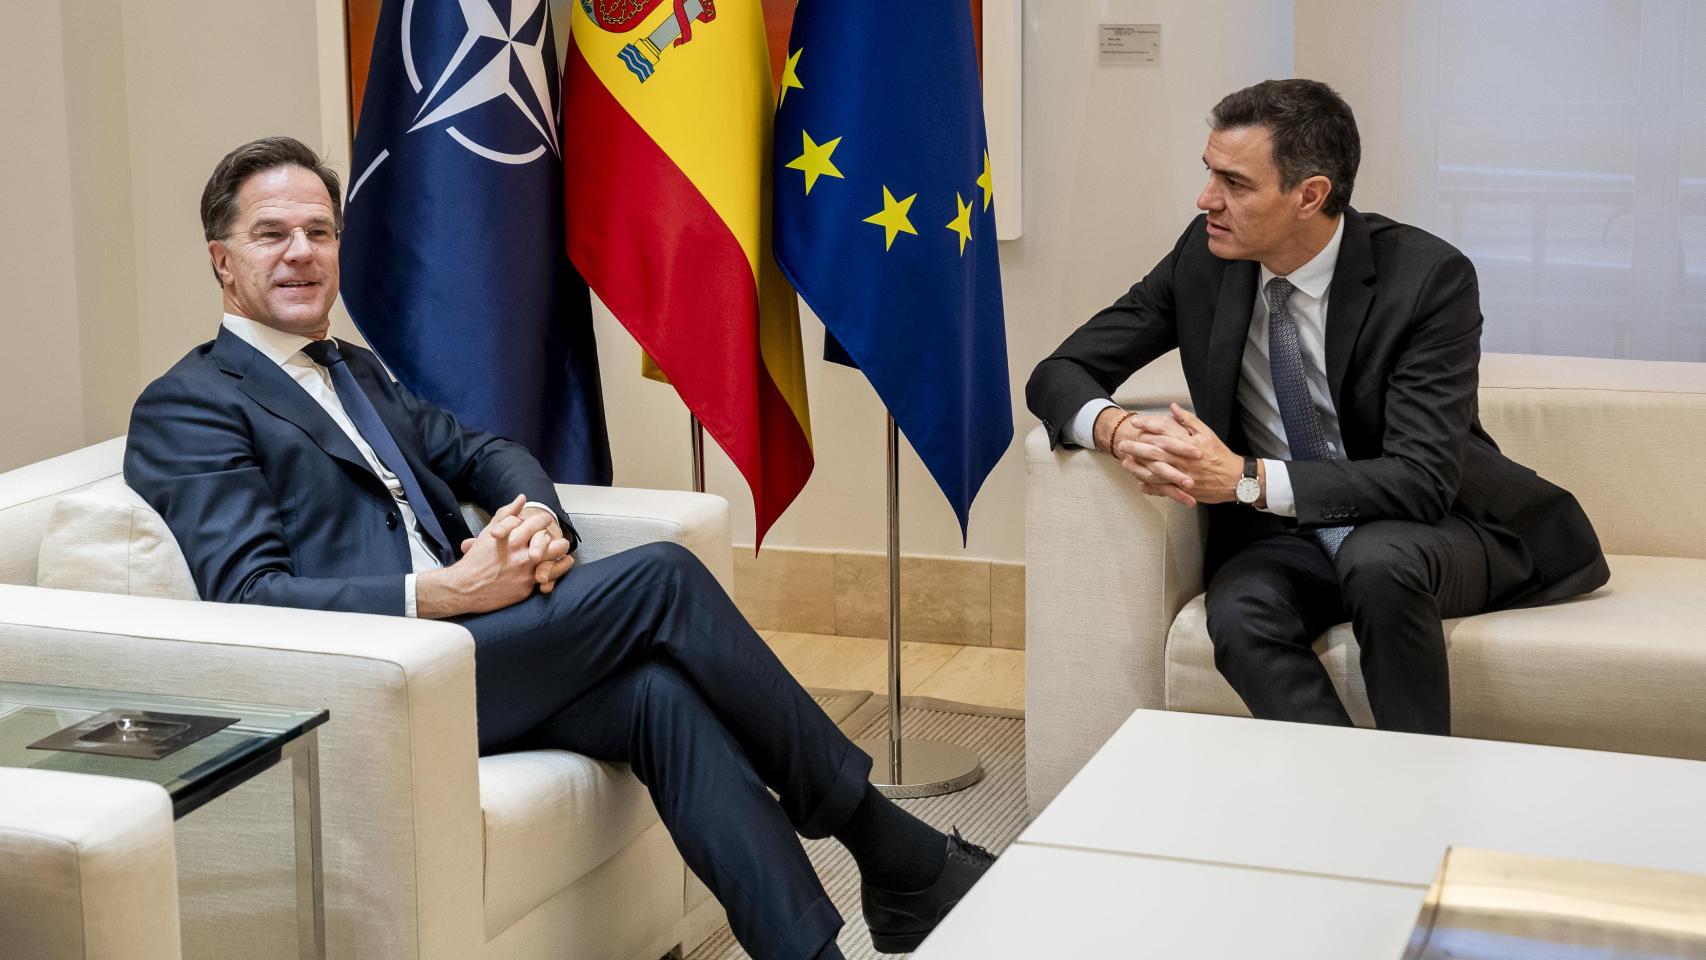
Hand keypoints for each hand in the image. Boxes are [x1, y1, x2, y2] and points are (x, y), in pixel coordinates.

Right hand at [461, 497, 574, 593]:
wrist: (465, 588)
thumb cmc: (476, 559)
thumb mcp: (488, 532)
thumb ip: (507, 514)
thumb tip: (523, 497)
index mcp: (513, 538)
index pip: (540, 523)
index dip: (545, 521)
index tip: (545, 524)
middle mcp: (521, 555)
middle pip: (553, 543)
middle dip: (559, 541)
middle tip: (559, 542)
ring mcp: (525, 573)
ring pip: (554, 562)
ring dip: (561, 558)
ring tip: (562, 556)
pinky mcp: (526, 589)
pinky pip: (547, 580)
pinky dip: (552, 575)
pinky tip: (554, 571)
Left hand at [1114, 403, 1243, 504]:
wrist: (1235, 479)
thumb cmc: (1220, 455)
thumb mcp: (1207, 433)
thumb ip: (1188, 420)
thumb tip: (1173, 407)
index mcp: (1188, 443)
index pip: (1164, 431)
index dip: (1147, 426)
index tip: (1135, 423)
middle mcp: (1183, 459)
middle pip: (1155, 451)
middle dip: (1136, 447)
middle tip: (1122, 444)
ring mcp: (1182, 475)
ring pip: (1156, 471)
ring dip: (1139, 467)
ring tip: (1125, 463)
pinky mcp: (1184, 489)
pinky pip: (1164, 489)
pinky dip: (1151, 487)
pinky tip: (1140, 484)